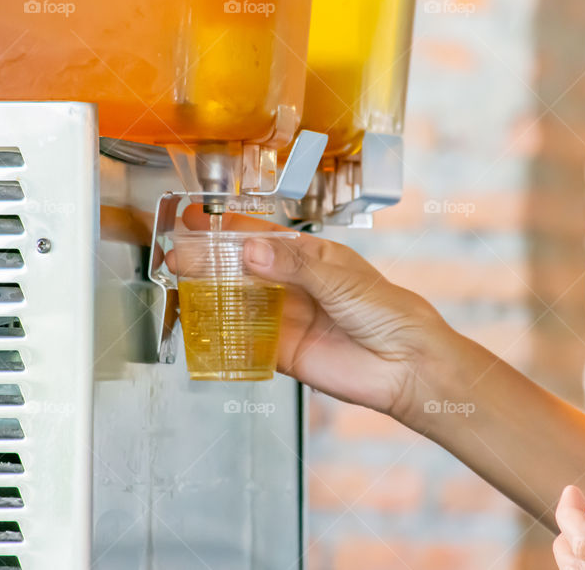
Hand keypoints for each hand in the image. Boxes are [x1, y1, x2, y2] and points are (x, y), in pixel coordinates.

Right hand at [178, 206, 461, 422]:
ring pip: (237, 301)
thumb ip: (293, 266)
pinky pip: (244, 340)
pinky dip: (223, 333)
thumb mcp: (340, 277)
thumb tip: (252, 252)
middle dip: (208, 260)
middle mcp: (293, 285)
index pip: (260, 237)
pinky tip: (204, 322)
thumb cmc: (387, 311)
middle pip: (241, 269)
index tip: (197, 218)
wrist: (406, 365)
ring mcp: (285, 318)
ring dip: (210, 292)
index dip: (227, 228)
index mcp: (309, 257)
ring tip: (181, 282)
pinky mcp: (281, 351)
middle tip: (178, 254)